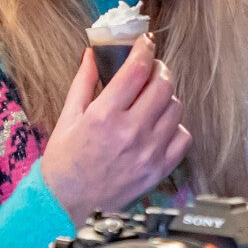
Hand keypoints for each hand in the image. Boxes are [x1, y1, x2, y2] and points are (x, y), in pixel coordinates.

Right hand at [40, 35, 190, 222]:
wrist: (66, 205)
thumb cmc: (64, 163)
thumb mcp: (68, 117)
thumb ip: (83, 82)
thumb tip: (92, 53)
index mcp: (104, 116)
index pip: (136, 70)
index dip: (144, 49)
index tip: (145, 42)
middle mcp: (130, 132)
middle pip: (163, 85)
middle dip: (159, 69)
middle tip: (151, 69)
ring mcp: (148, 153)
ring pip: (176, 108)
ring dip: (167, 97)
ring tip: (152, 98)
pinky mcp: (159, 170)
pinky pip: (183, 138)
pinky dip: (175, 126)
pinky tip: (160, 126)